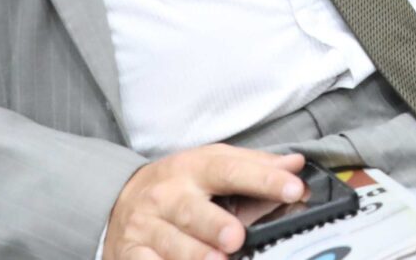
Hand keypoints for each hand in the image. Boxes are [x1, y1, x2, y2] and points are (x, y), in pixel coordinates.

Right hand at [103, 146, 306, 259]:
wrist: (119, 199)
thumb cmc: (179, 185)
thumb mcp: (212, 165)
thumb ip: (254, 166)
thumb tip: (296, 164)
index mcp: (194, 169)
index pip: (231, 170)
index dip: (263, 178)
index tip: (294, 189)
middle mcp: (168, 196)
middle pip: (192, 210)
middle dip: (214, 224)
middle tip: (237, 237)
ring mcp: (147, 226)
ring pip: (169, 242)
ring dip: (192, 254)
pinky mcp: (131, 252)